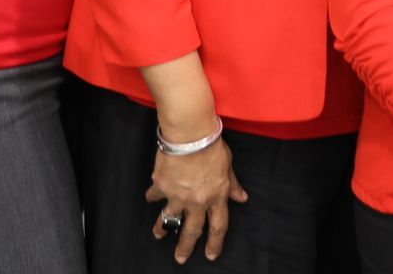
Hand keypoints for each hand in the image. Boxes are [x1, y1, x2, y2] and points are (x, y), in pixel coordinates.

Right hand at [146, 139, 246, 263]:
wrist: (190, 134)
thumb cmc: (212, 146)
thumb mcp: (228, 165)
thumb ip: (233, 185)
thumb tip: (241, 197)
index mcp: (216, 196)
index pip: (218, 226)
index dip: (215, 243)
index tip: (211, 255)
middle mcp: (196, 201)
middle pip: (191, 231)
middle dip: (185, 247)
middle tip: (180, 258)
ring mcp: (177, 195)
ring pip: (168, 219)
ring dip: (162, 228)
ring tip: (159, 233)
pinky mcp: (161, 186)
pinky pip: (155, 195)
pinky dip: (153, 196)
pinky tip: (151, 196)